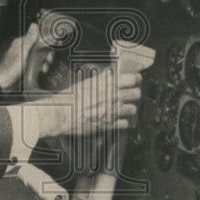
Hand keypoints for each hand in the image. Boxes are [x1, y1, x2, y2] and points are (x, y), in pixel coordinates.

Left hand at [0, 22, 53, 90]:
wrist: (3, 82)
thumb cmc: (10, 67)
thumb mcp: (22, 52)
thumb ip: (29, 39)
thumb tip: (34, 25)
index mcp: (21, 42)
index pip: (36, 38)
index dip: (45, 42)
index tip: (51, 48)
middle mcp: (23, 49)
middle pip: (39, 48)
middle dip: (46, 54)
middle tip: (49, 60)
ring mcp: (24, 58)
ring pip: (38, 57)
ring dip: (44, 62)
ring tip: (44, 68)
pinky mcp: (25, 66)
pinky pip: (35, 64)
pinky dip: (40, 67)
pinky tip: (41, 71)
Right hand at [28, 46, 150, 138]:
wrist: (63, 114)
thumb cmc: (71, 97)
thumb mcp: (87, 82)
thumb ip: (102, 78)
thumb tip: (111, 73)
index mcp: (108, 84)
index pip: (133, 78)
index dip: (136, 78)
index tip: (135, 79)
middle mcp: (113, 97)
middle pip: (136, 94)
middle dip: (134, 93)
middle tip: (130, 93)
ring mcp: (113, 112)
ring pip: (133, 109)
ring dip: (129, 108)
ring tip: (124, 107)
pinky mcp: (109, 125)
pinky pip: (125, 124)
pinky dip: (122, 122)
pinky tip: (117, 119)